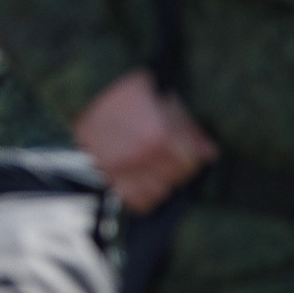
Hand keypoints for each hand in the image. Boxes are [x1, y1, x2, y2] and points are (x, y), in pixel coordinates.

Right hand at [74, 69, 217, 212]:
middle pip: (175, 179)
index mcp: (158, 136)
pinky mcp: (107, 177)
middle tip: (166, 153)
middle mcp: (142, 158)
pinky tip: (141, 181)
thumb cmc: (125, 92)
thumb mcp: (162, 100)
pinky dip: (143, 195)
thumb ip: (188, 128)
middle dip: (176, 167)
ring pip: (158, 193)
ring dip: (160, 182)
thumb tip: (210, 154)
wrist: (82, 92)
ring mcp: (123, 170)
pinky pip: (135, 200)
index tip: (182, 146)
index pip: (190, 163)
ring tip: (153, 166)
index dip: (190, 154)